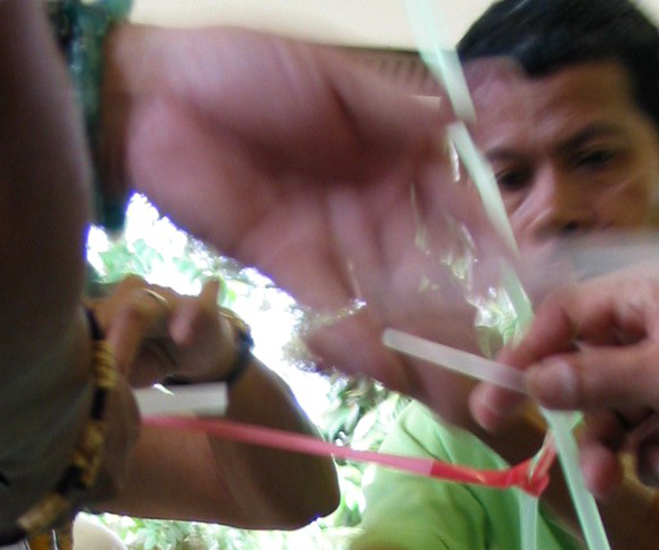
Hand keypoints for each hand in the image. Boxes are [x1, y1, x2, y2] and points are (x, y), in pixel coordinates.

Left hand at [104, 25, 493, 419]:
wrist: (151, 98)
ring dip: (416, 328)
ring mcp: (327, 235)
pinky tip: (389, 362)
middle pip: (422, 256)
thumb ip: (393, 112)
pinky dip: (359, 333)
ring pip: (385, 287)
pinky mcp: (285, 264)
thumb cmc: (241, 68)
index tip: (508, 271)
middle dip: (454, 300)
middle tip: (487, 346)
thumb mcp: (329, 80)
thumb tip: (461, 121)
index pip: (446, 201)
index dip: (478, 235)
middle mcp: (366, 200)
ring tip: (450, 371)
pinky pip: (331, 302)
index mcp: (385, 152)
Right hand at [502, 265, 658, 492]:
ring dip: (612, 451)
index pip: (563, 321)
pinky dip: (655, 460)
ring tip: (616, 483)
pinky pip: (651, 440)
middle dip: (574, 422)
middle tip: (552, 466)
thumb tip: (536, 380)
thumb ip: (599, 377)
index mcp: (642, 299)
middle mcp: (652, 333)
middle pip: (584, 376)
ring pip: (616, 417)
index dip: (524, 359)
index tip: (494, 402)